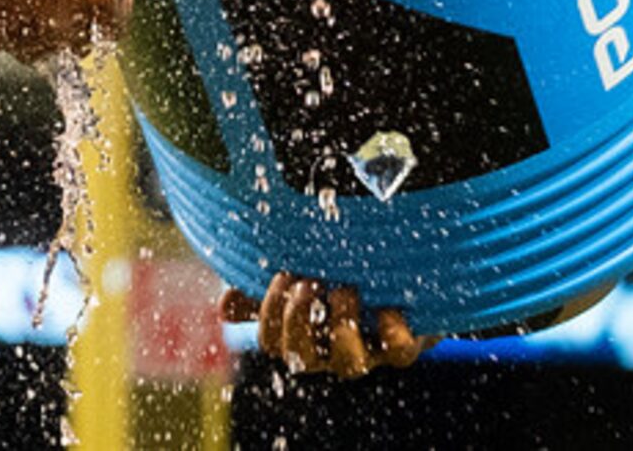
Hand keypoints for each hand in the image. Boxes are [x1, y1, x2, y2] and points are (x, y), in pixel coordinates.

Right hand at [220, 276, 430, 377]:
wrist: (408, 269)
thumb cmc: (342, 269)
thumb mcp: (299, 270)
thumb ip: (261, 286)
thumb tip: (225, 308)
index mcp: (305, 334)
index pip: (274, 342)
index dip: (271, 314)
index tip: (282, 275)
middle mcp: (334, 349)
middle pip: (305, 359)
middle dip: (299, 322)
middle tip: (306, 284)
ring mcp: (370, 349)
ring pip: (349, 363)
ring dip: (340, 326)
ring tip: (344, 289)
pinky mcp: (406, 342)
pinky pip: (397, 351)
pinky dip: (390, 331)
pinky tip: (385, 305)